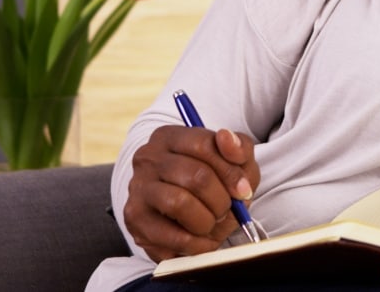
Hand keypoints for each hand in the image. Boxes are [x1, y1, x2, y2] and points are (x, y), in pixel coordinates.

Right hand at [122, 125, 259, 261]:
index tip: (243, 189)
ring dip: (207, 220)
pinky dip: (196, 243)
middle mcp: (148, 158)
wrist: (182, 215)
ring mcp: (137, 189)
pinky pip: (171, 235)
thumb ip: (238, 147)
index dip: (230, 171)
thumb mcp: (234, 161)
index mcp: (169, 137)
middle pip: (196, 176)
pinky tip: (201, 240)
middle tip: (227, 210)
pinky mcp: (135, 220)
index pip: (203, 145)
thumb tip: (227, 138)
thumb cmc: (214, 181)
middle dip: (221, 200)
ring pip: (179, 203)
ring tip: (212, 224)